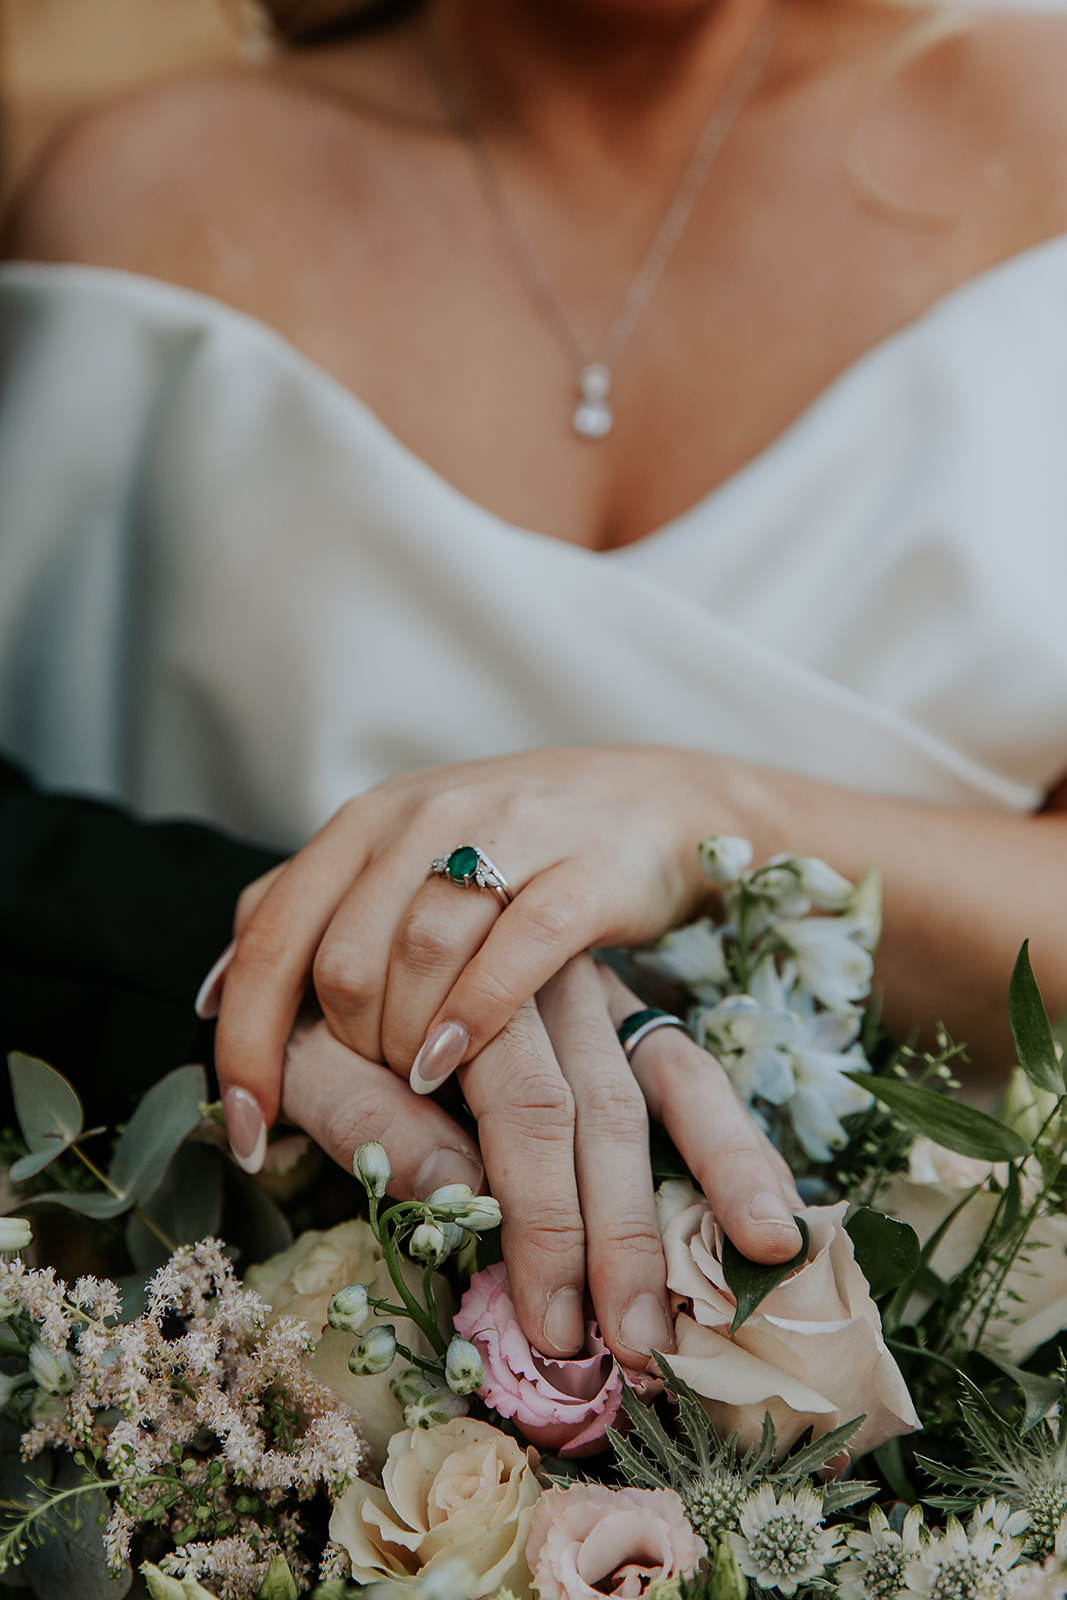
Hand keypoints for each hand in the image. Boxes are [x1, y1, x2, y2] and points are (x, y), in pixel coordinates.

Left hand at [210, 746, 723, 1137]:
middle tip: (376, 1088)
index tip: (246, 1123)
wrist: (655, 801)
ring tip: (417, 1082)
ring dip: (404, 1040)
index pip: (271, 933)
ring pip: (417, 955)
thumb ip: (315, 913)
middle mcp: (422, 819)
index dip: (244, 1036)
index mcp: (365, 821)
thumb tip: (215, 996)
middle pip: (341, 957)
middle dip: (344, 1048)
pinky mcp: (580, 871)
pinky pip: (511, 953)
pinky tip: (451, 1062)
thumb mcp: (403, 861)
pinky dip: (472, 1017)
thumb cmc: (514, 850)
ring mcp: (504, 837)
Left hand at [278, 953, 801, 1369]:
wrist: (329, 933)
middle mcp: (546, 983)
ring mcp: (596, 994)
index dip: (544, 1218)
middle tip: (642, 1343)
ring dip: (712, 1178)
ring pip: (669, 1078)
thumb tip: (459, 1192)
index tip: (553, 1324)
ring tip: (763, 1263)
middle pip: (605, 1106)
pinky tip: (774, 1208)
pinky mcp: (621, 1016)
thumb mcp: (306, 1054)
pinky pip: (690, 1071)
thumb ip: (363, 1111)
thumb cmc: (311, 1015)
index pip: (527, 1106)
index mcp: (466, 987)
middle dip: (627, 1231)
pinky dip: (734, 1141)